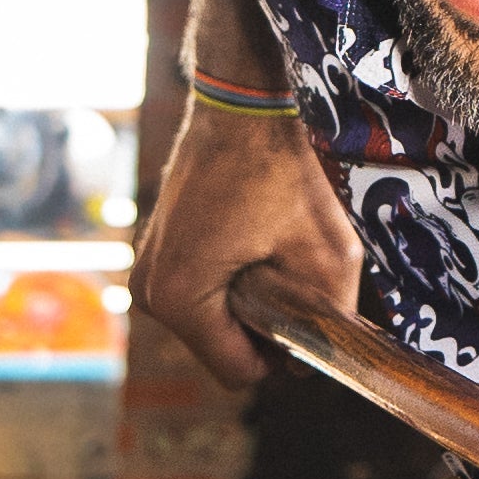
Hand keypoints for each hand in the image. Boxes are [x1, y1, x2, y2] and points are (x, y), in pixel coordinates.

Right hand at [133, 101, 360, 387]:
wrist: (240, 106)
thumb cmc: (280, 170)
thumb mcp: (329, 251)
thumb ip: (331, 316)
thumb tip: (320, 361)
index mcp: (180, 299)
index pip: (240, 372)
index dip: (284, 354)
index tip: (308, 311)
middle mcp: (149, 293)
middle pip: (224, 348)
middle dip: (266, 325)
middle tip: (291, 270)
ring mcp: (147, 272)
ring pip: (215, 322)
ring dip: (250, 302)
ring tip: (270, 250)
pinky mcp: (155, 253)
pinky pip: (202, 294)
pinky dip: (232, 282)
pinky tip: (252, 240)